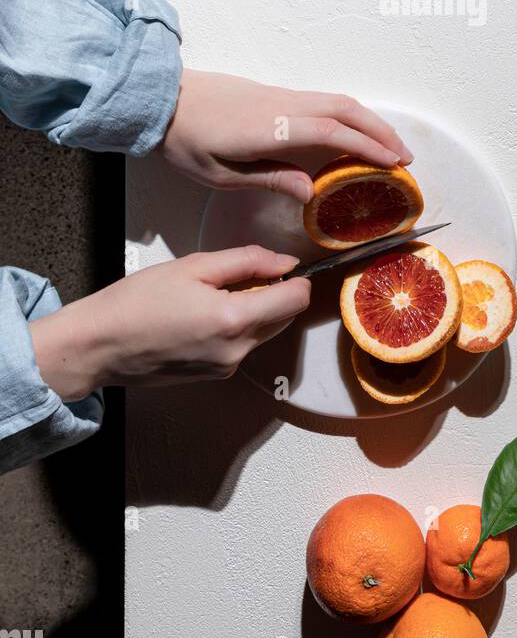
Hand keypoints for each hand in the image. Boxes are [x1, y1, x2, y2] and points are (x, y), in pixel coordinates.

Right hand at [29, 246, 309, 401]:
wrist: (99, 346)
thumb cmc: (137, 302)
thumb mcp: (194, 266)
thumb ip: (247, 261)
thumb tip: (285, 263)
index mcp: (235, 320)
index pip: (297, 300)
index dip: (295, 278)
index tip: (277, 265)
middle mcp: (238, 351)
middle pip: (285, 317)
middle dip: (274, 293)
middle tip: (236, 275)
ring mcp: (227, 367)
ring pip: (265, 331)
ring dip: (255, 309)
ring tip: (213, 293)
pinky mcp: (216, 376)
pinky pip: (243, 345)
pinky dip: (237, 326)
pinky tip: (203, 313)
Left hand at [158, 71, 412, 200]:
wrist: (162, 98)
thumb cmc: (187, 140)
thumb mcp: (221, 174)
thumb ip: (270, 179)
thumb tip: (312, 191)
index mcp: (271, 128)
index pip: (331, 132)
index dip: (366, 146)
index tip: (393, 163)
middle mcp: (283, 106)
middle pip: (344, 109)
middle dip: (380, 131)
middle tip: (405, 157)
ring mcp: (281, 95)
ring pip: (336, 101)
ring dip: (368, 120)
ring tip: (388, 145)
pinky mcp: (276, 94)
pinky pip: (323, 101)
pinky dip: (349, 115)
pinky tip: (354, 133)